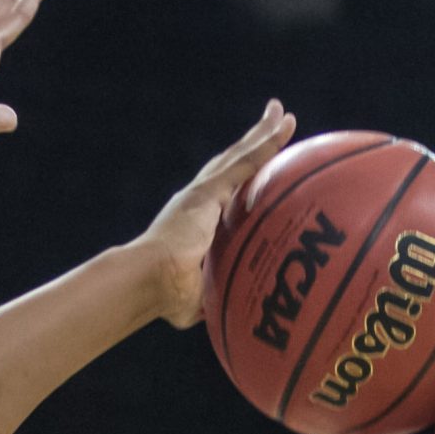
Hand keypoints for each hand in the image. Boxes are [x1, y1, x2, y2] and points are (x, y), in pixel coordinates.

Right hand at [131, 101, 296, 326]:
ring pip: (240, 155)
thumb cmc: (164, 296)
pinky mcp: (209, 191)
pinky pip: (246, 162)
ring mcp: (204, 192)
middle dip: (252, 144)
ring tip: (283, 115)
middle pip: (232, 164)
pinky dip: (265, 145)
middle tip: (273, 124)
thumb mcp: (195, 299)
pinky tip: (284, 127)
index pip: (224, 195)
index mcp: (194, 222)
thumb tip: (226, 319)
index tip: (256, 170)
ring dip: (263, 134)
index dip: (240, 180)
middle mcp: (198, 200)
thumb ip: (211, 300)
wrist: (150, 279)